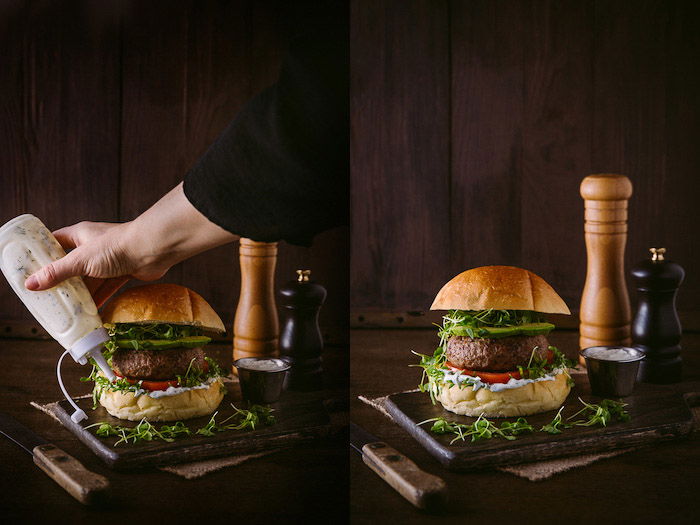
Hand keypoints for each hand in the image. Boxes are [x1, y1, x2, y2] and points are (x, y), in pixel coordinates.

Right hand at [23, 221, 165, 306]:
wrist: (153, 249)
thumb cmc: (116, 246)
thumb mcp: (80, 260)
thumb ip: (57, 272)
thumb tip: (31, 284)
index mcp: (80, 235)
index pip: (55, 242)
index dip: (43, 254)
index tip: (30, 268)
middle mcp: (93, 246)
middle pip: (72, 265)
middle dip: (62, 280)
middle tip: (47, 295)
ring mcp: (109, 260)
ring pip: (90, 279)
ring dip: (81, 293)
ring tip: (66, 309)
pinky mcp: (123, 272)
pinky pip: (107, 287)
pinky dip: (100, 298)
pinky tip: (91, 312)